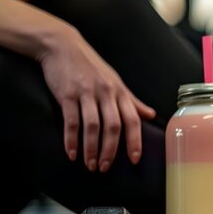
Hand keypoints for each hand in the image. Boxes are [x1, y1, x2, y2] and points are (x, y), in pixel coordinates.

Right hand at [37, 28, 155, 171]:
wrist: (62, 45)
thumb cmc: (91, 66)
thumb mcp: (115, 81)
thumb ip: (132, 100)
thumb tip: (151, 115)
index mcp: (119, 92)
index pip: (132, 120)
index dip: (135, 141)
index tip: (135, 159)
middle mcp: (106, 93)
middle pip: (113, 126)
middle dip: (111, 150)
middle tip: (106, 168)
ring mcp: (86, 93)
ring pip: (92, 126)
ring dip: (91, 149)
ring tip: (90, 165)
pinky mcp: (66, 94)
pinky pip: (71, 121)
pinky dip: (71, 140)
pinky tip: (72, 153)